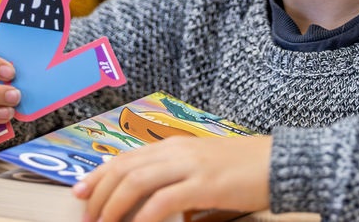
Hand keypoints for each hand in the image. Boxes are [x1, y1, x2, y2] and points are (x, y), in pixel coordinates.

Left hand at [73, 134, 272, 221]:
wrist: (280, 162)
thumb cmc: (244, 168)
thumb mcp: (203, 167)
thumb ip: (176, 178)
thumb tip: (152, 204)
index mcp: (174, 145)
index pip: (126, 157)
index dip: (98, 175)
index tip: (79, 191)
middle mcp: (176, 150)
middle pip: (124, 168)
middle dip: (99, 193)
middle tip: (86, 216)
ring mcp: (190, 165)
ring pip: (136, 181)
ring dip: (114, 206)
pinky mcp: (204, 183)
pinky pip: (164, 200)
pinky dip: (145, 218)